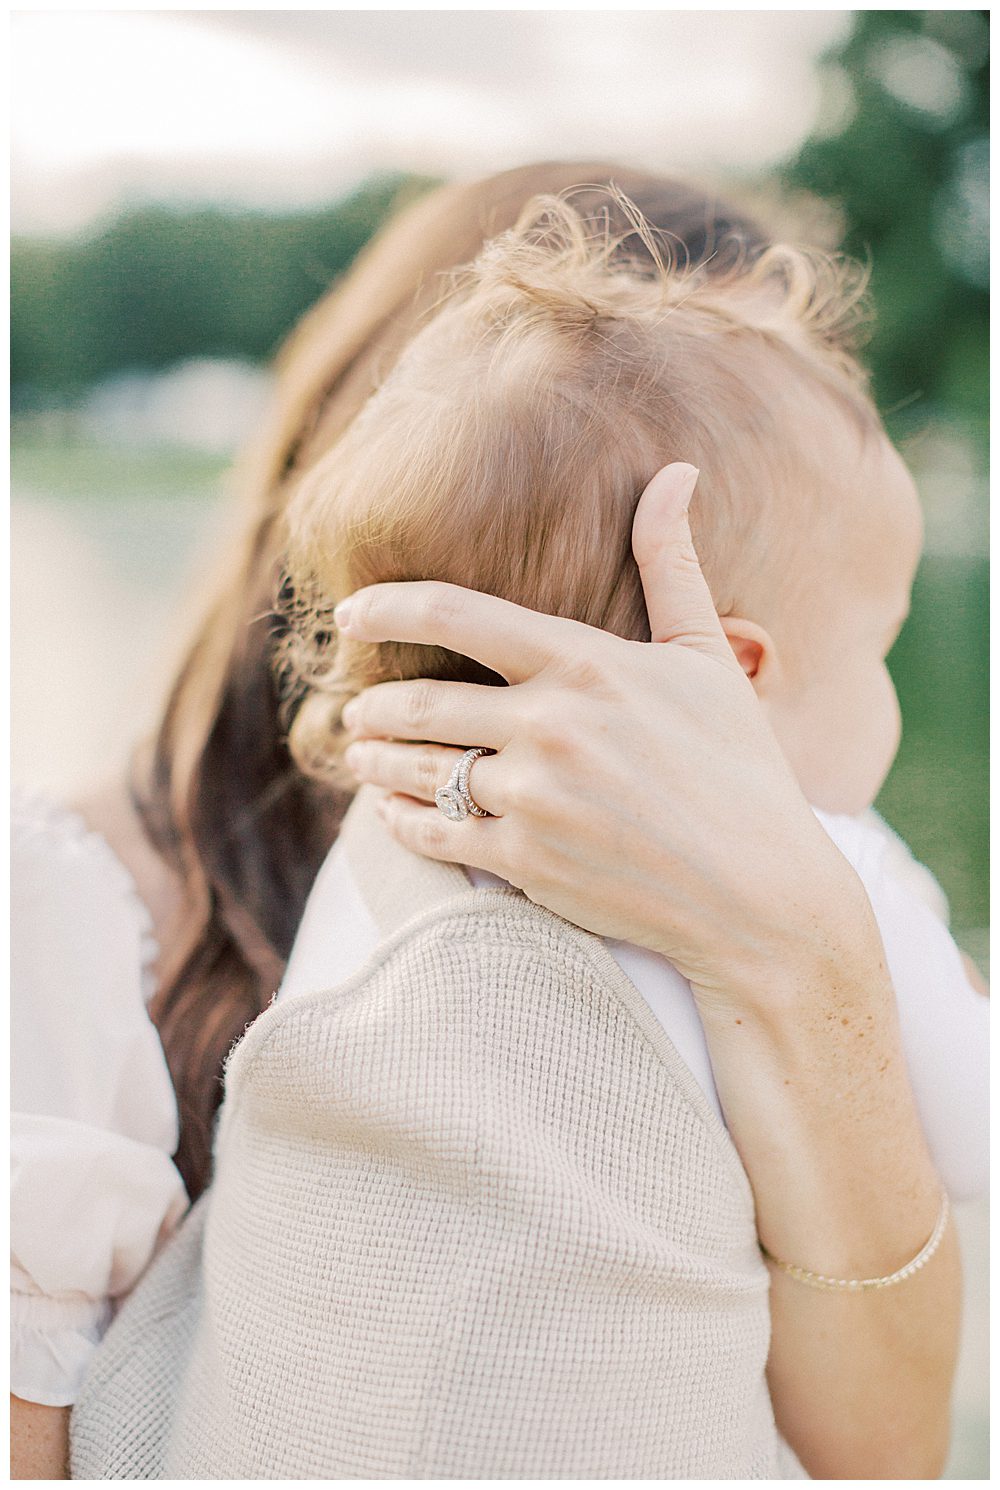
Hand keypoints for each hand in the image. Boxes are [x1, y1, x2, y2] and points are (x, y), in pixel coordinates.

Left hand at [336, 463, 871, 1010]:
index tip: (348, 614)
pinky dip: (399, 821)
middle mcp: (549, 726)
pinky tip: (389, 812)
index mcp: (585, 664)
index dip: (389, 608)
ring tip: (359, 754)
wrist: (760, 893)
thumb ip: (671, 563)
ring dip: (374, 760)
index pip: (456, 615)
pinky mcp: (526, 863)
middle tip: (355, 706)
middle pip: (421, 702)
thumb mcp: (708, 656)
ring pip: (417, 769)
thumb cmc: (741, 767)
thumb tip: (675, 472)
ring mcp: (533, 798)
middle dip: (373, 704)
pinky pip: (434, 834)